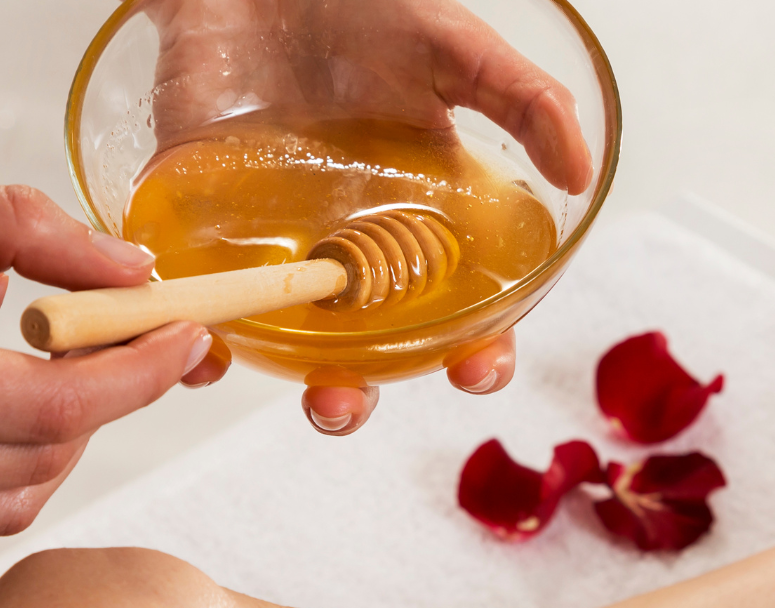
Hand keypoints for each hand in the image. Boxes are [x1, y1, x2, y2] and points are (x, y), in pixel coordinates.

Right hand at [0, 163, 210, 546]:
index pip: (48, 407)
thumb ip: (15, 231)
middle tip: (119, 327)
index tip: (183, 335)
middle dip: (103, 399)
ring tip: (21, 330)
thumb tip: (128, 265)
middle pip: (38, 460)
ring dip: (47, 427)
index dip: (135, 374)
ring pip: (0, 498)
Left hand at [143, 0, 584, 433]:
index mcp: (420, 226)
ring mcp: (274, 244)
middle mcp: (348, 250)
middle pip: (360, 355)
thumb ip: (523, 102)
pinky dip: (195, 330)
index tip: (476, 369)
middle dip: (354, 396)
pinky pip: (200, 296)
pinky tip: (200, 340)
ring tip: (272, 384)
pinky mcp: (201, 223)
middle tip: (341, 401)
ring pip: (280, 342)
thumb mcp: (455, 47)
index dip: (475, 356)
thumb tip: (580, 172)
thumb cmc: (365, 6)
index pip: (458, 318)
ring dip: (277, 379)